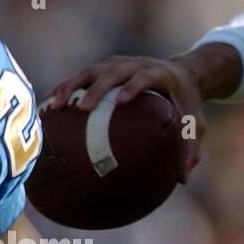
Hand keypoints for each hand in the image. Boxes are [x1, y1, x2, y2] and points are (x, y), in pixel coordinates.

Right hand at [43, 55, 207, 182]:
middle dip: (97, 88)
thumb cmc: (187, 102)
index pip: (145, 76)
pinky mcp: (104, 67)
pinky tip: (49, 108)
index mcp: (160, 73)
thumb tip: (182, 180)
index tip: (121, 101)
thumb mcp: (195, 123)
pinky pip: (81, 76)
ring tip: (53, 107)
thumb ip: (191, 148)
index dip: (134, 86)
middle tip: (82, 108)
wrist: (182, 73)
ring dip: (71, 86)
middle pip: (113, 71)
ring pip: (90, 71)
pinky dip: (65, 89)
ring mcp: (118, 63)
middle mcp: (137, 64)